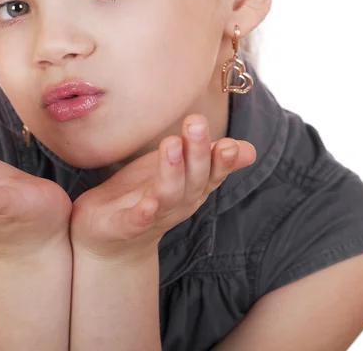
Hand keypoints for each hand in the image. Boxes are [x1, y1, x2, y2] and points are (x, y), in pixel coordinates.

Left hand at [70, 114, 255, 261]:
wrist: (113, 240)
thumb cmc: (149, 196)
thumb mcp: (181, 173)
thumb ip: (210, 158)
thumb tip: (249, 149)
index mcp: (192, 187)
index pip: (214, 172)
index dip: (223, 160)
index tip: (229, 144)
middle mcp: (178, 202)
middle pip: (194, 177)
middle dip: (197, 150)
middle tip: (196, 121)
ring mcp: (153, 215)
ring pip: (168, 194)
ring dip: (172, 170)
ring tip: (172, 143)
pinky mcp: (125, 225)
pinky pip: (136, 220)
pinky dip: (144, 213)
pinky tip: (148, 203)